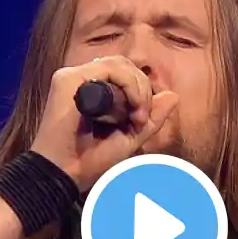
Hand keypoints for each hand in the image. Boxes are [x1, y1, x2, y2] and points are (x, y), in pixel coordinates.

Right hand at [29, 56, 178, 191]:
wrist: (64, 174)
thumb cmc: (89, 161)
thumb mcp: (130, 138)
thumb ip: (151, 117)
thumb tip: (173, 95)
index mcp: (94, 91)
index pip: (126, 75)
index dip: (143, 92)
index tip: (143, 121)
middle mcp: (82, 80)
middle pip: (125, 66)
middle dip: (143, 89)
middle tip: (141, 120)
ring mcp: (73, 77)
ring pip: (120, 64)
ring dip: (138, 88)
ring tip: (137, 116)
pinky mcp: (68, 79)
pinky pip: (109, 68)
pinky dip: (128, 84)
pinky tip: (131, 106)